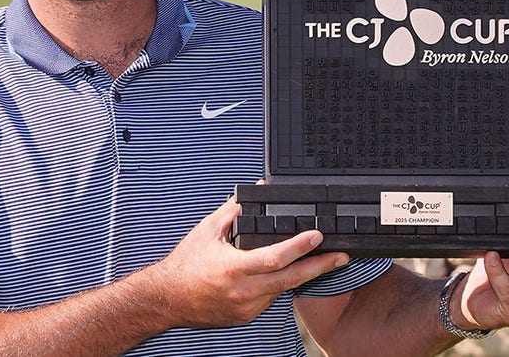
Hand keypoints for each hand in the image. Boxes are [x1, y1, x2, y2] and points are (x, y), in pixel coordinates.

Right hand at [139, 195, 350, 327]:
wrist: (167, 299)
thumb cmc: (185, 264)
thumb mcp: (207, 230)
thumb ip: (234, 210)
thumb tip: (255, 192)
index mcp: (233, 269)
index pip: (276, 258)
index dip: (300, 247)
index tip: (318, 236)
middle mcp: (243, 292)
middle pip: (291, 280)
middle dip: (320, 267)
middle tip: (341, 256)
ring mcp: (246, 307)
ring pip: (282, 289)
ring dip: (301, 275)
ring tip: (322, 261)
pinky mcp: (246, 316)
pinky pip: (270, 297)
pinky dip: (280, 284)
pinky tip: (287, 273)